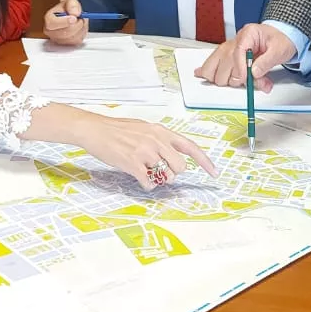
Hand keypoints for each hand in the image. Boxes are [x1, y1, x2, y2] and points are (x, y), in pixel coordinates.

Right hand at [42, 0, 87, 45]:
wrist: (71, 15)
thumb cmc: (68, 9)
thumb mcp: (70, 1)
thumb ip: (72, 4)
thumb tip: (75, 13)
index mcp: (49, 19)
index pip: (52, 23)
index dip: (64, 21)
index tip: (74, 18)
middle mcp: (51, 31)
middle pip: (64, 33)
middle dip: (76, 25)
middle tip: (80, 18)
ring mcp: (58, 39)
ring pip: (71, 38)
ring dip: (81, 29)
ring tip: (81, 21)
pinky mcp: (66, 44)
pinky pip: (76, 41)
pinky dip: (82, 33)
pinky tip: (80, 27)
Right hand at [70, 113, 219, 190]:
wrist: (95, 129)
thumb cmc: (118, 129)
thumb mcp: (144, 128)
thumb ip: (160, 140)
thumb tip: (172, 155)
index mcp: (161, 131)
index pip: (190, 147)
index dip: (205, 161)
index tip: (214, 172)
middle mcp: (156, 140)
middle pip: (181, 166)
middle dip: (173, 172)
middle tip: (160, 169)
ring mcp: (145, 152)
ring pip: (166, 176)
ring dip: (159, 178)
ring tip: (145, 170)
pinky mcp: (133, 163)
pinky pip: (150, 182)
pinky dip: (147, 184)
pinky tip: (139, 176)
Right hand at [195, 23, 294, 92]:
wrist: (281, 36)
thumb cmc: (280, 40)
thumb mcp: (279, 50)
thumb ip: (267, 62)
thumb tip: (254, 73)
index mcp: (248, 34)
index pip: (237, 52)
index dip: (241, 68)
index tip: (246, 78)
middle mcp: (235, 41)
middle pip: (224, 63)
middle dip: (238, 77)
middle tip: (254, 81)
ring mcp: (228, 49)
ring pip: (215, 66)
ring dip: (230, 80)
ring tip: (246, 81)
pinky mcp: (227, 57)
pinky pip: (212, 63)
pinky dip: (208, 71)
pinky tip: (200, 74)